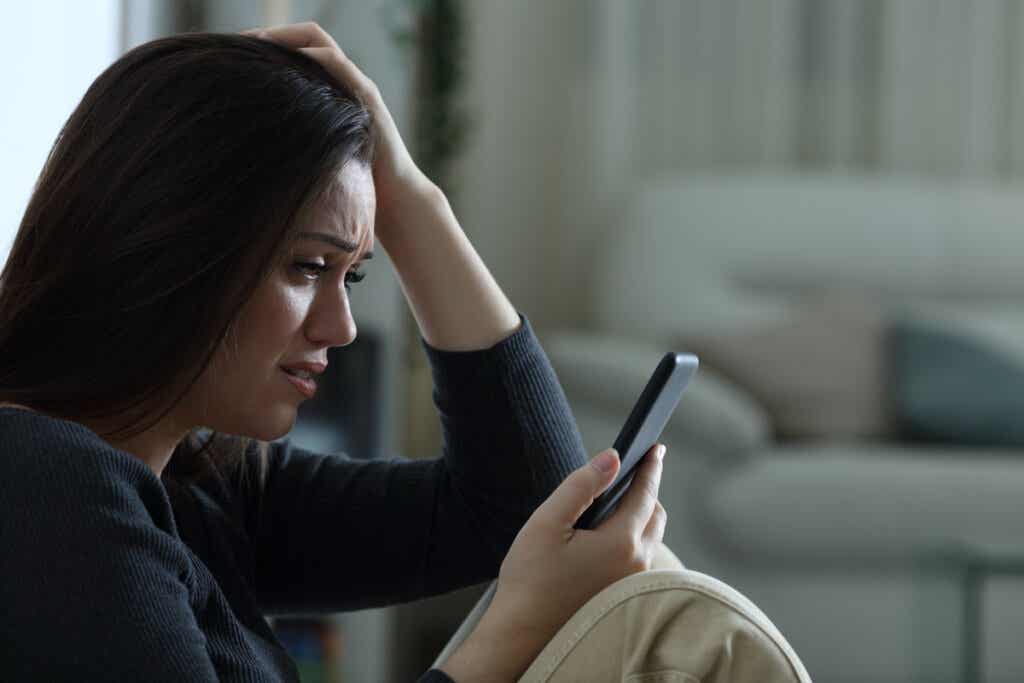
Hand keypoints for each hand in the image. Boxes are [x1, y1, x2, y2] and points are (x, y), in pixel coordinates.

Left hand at [242, 22, 437, 240]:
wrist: (395, 199)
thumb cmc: (354, 186)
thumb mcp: (315, 157)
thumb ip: (294, 144)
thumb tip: (251, 152)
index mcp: (332, 93)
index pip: (300, 54)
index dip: (270, 47)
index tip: (238, 53)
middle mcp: (345, 83)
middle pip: (309, 39)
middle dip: (273, 34)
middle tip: (242, 40)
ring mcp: (358, 87)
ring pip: (322, 44)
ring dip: (288, 37)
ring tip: (259, 41)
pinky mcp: (368, 98)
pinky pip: (338, 64)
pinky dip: (314, 55)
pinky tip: (293, 58)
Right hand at [442, 444, 667, 680]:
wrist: (523, 633)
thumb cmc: (530, 578)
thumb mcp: (548, 522)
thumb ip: (581, 485)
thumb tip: (611, 457)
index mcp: (621, 542)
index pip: (646, 494)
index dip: (651, 467)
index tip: (656, 448)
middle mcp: (636, 564)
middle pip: (655, 515)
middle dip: (646, 490)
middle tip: (630, 473)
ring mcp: (632, 583)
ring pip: (650, 538)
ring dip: (640, 515)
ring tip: (615, 502)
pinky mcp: (624, 595)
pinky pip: (641, 557)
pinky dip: (633, 537)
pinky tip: (607, 535)